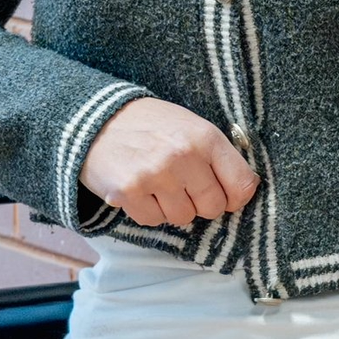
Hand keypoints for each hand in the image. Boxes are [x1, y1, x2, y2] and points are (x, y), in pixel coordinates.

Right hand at [79, 97, 259, 230]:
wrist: (96, 118)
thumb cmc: (149, 124)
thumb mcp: (190, 125)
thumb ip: (216, 155)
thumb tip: (243, 190)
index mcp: (205, 137)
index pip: (242, 185)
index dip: (236, 197)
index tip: (225, 195)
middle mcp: (183, 156)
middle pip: (213, 207)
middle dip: (201, 203)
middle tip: (183, 187)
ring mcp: (156, 175)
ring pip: (183, 217)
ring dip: (172, 207)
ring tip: (157, 183)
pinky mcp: (129, 192)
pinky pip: (153, 221)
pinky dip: (148, 211)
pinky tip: (140, 189)